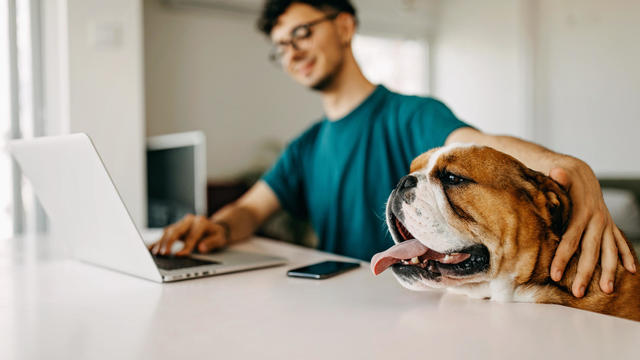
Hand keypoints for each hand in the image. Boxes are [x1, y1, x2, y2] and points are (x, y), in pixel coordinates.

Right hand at [149, 214, 228, 255]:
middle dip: (169, 242)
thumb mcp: (220, 238)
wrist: (213, 228)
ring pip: (168, 232)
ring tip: (156, 253)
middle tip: (164, 253)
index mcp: (201, 222)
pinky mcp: (174, 228)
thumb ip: (212, 243)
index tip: (179, 256)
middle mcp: (189, 220)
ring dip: (161, 243)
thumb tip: (201, 247)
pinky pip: (164, 234)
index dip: (186, 246)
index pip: (192, 236)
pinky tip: (150, 248)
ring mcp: (180, 224)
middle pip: (176, 231)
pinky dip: (157, 241)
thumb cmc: (216, 235)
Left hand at [549, 160, 636, 296]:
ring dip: (610, 271)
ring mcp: (606, 224)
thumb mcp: (559, 181)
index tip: (555, 275)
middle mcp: (597, 220)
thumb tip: (556, 171)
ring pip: (609, 251)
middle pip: (590, 251)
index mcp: (581, 213)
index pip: (570, 240)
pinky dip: (627, 256)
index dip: (562, 257)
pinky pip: (620, 243)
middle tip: (577, 292)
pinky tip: (632, 271)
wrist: (580, 176)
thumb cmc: (562, 183)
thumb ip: (558, 180)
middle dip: (584, 273)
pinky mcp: (610, 226)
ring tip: (608, 290)